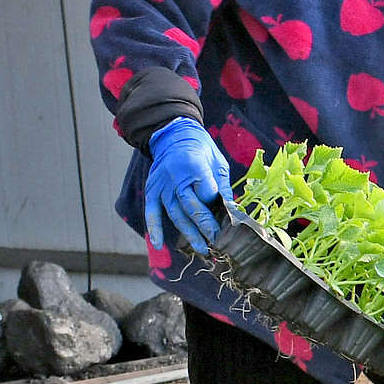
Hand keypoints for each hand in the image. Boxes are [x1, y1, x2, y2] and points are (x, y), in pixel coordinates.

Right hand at [142, 117, 232, 253]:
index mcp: (194, 165)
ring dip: (189, 234)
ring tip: (202, 249)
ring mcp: (162, 185)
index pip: (207, 193)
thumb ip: (222, 186)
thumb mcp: (217, 162)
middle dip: (206, 227)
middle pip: (191, 207)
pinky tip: (159, 244)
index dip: (218, 207)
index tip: (228, 221)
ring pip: (176, 214)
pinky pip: (151, 212)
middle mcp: (175, 177)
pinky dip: (154, 228)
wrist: (173, 134)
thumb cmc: (200, 149)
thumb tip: (232, 211)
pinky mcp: (152, 191)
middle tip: (217, 243)